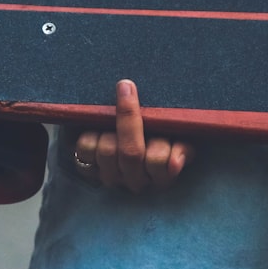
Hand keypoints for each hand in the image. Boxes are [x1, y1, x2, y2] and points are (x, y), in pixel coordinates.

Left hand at [72, 80, 194, 191]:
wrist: (135, 136)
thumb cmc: (165, 136)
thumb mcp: (180, 141)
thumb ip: (182, 148)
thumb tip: (176, 163)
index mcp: (161, 176)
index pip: (158, 161)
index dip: (158, 140)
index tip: (157, 113)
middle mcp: (135, 181)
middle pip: (130, 153)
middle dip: (129, 118)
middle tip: (127, 87)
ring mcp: (111, 177)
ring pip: (107, 151)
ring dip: (110, 129)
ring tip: (114, 113)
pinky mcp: (90, 170)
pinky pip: (85, 150)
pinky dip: (90, 135)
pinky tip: (98, 127)